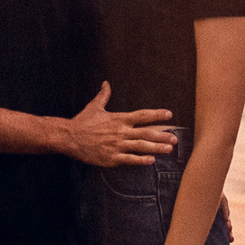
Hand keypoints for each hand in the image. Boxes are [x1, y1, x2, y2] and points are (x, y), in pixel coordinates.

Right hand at [59, 83, 174, 166]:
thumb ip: (103, 95)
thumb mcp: (94, 106)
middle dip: (162, 135)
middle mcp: (121, 132)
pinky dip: (141, 160)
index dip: (156, 114)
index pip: (142, 115)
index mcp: (119, 119)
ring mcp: (117, 145)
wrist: (70, 137)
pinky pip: (129, 159)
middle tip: (175, 138)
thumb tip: (106, 83)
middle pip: (146, 133)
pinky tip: (151, 161)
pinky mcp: (111, 157)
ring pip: (141, 146)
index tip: (169, 114)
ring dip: (156, 148)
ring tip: (169, 149)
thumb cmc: (82, 122)